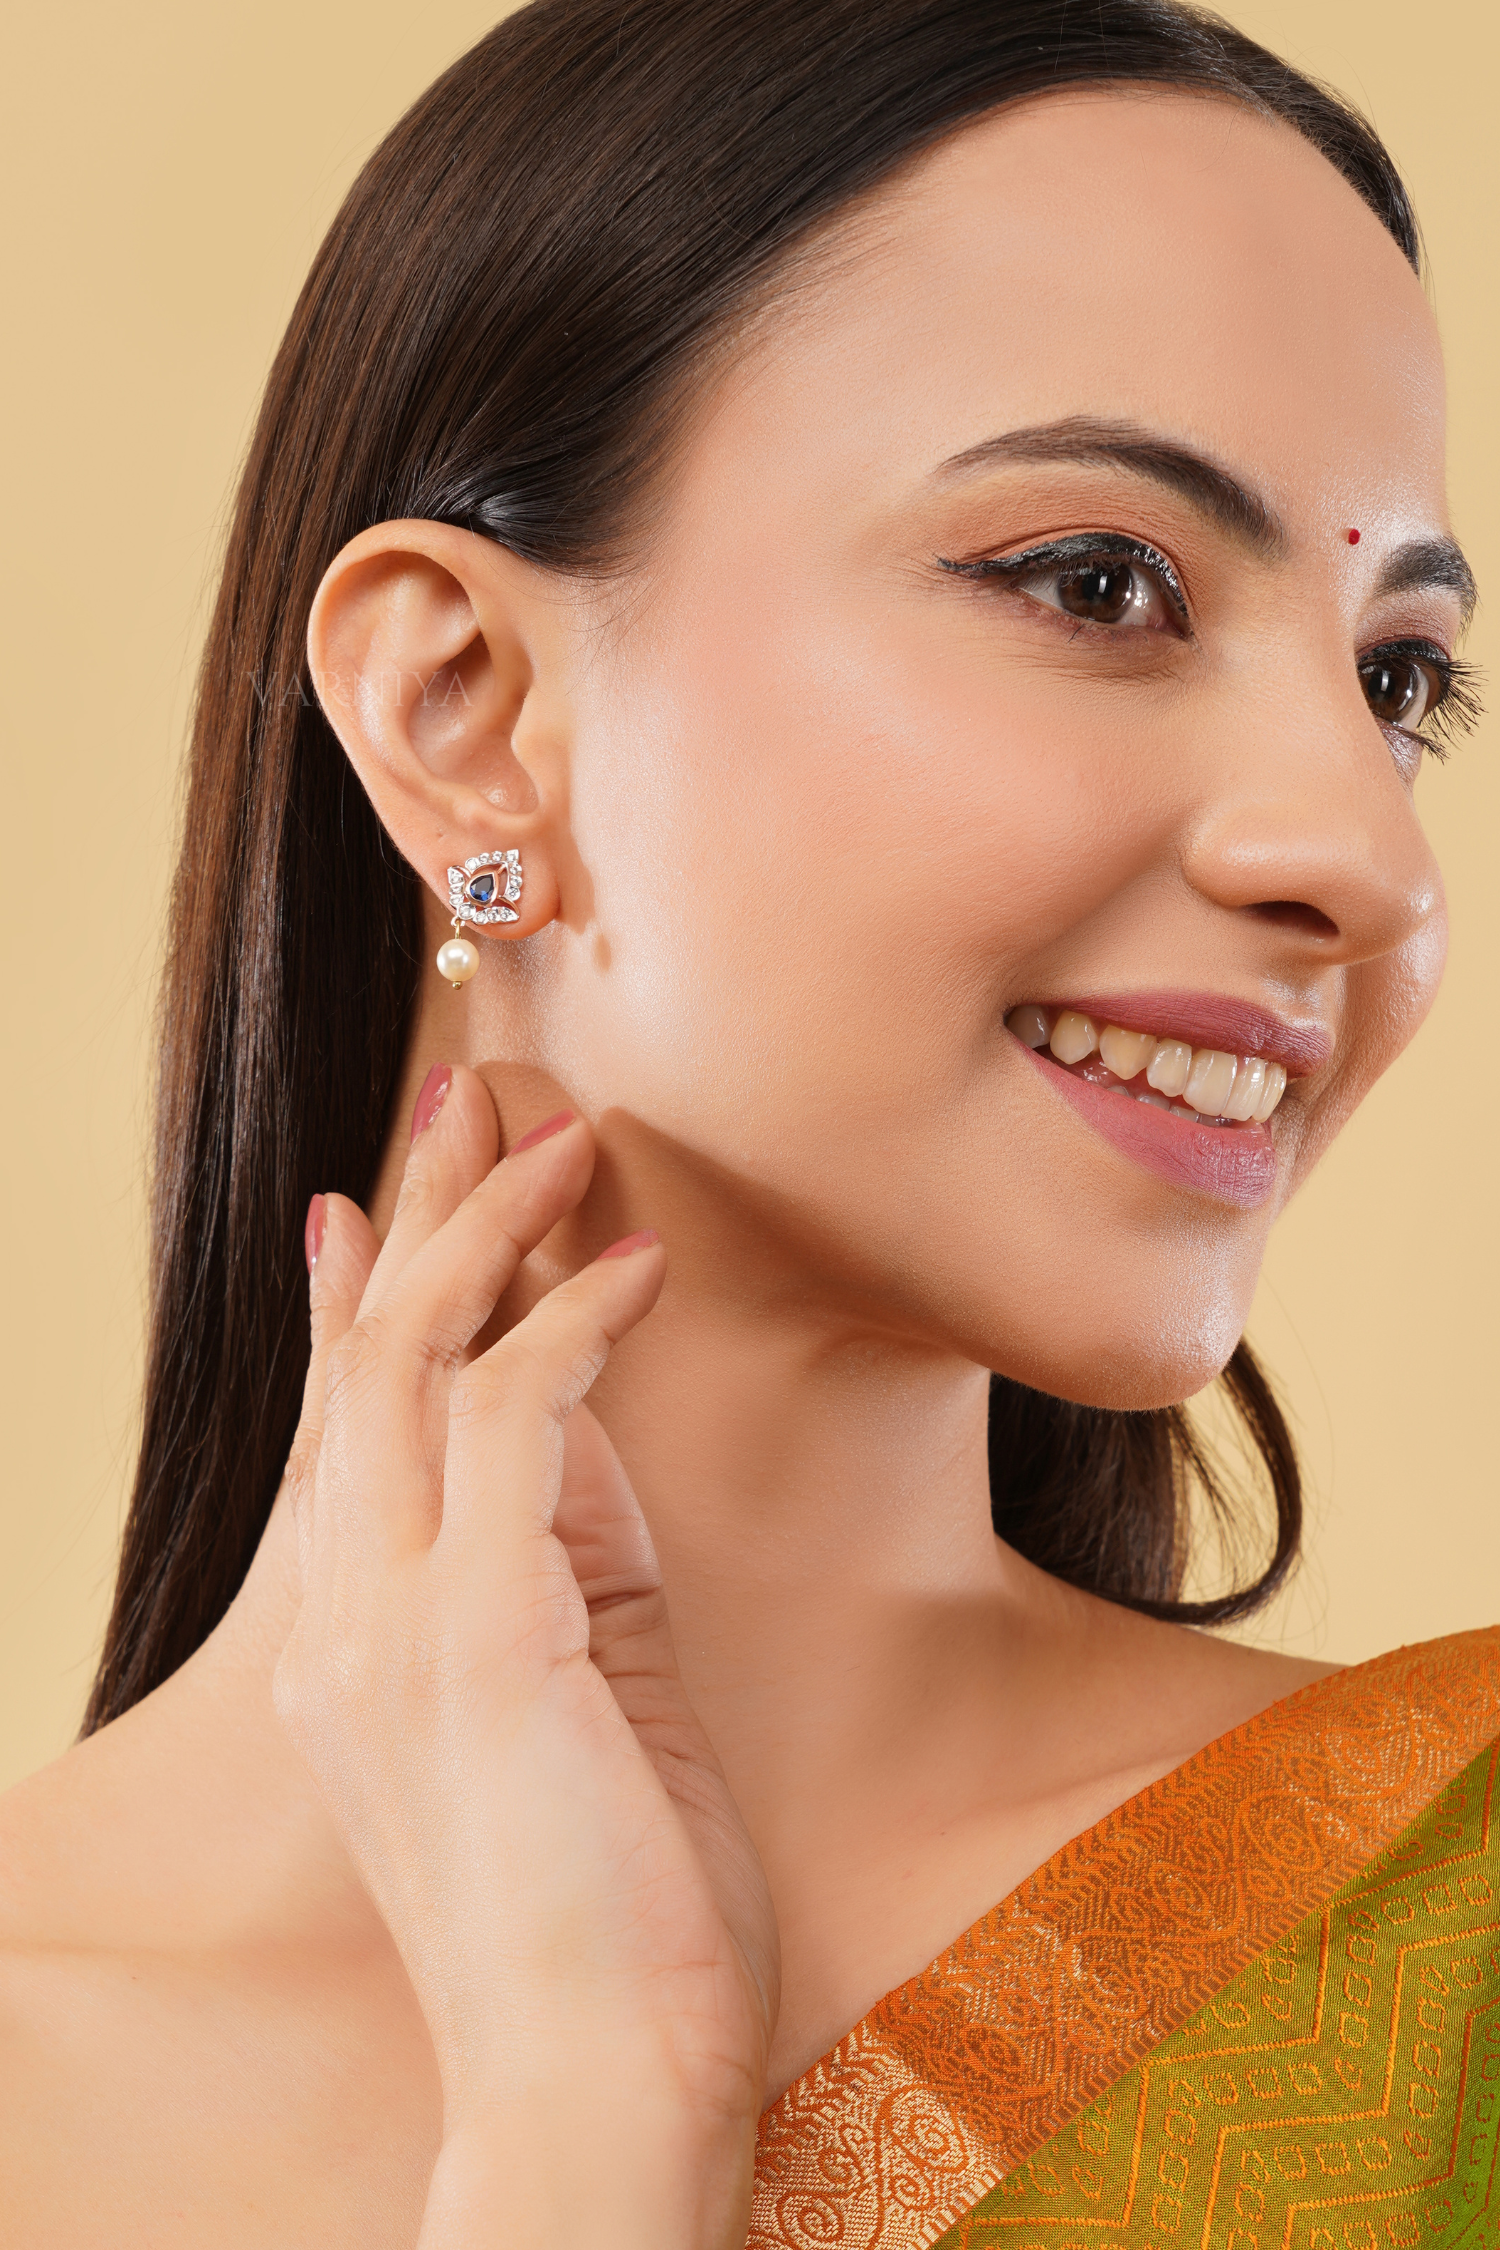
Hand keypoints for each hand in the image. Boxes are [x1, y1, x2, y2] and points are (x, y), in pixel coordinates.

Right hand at [272, 1071, 778, 2249]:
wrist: (592, 2087)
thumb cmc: (607, 1913)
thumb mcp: (578, 1701)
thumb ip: (558, 1558)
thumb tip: (573, 1421)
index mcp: (357, 1643)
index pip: (346, 1424)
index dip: (370, 1291)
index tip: (386, 1193)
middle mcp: (345, 1620)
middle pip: (367, 1356)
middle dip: (426, 1213)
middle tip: (475, 1094)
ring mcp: (394, 1624)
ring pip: (414, 1359)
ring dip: (495, 1229)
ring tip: (568, 1133)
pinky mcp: (480, 1632)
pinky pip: (516, 1416)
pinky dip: (572, 1323)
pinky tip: (635, 1265)